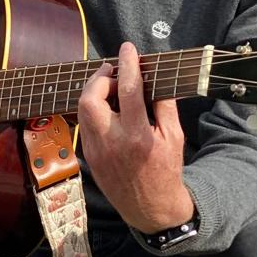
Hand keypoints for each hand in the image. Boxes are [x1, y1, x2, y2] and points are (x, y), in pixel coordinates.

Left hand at [76, 42, 194, 232]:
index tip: (128, 48)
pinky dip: (94, 110)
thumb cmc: (166, 171)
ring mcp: (96, 151)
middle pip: (90, 98)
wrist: (150, 208)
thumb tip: (155, 78)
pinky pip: (85, 124)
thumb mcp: (174, 138)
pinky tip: (108, 108)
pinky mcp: (88, 156)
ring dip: (95, 92)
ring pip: (82, 110)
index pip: (129, 91)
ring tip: (113, 88)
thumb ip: (164, 106)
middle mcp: (112, 143)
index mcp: (137, 137)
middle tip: (115, 72)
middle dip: (100, 78)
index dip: (127, 65)